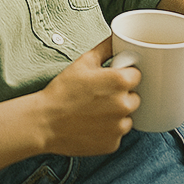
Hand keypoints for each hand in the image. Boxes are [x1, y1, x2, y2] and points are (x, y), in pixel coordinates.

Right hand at [36, 38, 139, 155]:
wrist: (46, 121)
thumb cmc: (63, 90)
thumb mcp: (83, 62)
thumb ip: (105, 48)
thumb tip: (116, 38)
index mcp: (119, 82)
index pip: (137, 75)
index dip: (125, 75)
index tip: (113, 78)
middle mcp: (124, 105)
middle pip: (134, 97)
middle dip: (122, 94)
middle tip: (101, 94)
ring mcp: (120, 127)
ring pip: (127, 117)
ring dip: (117, 113)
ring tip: (95, 110)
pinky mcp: (113, 144)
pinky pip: (118, 133)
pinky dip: (109, 130)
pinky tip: (93, 124)